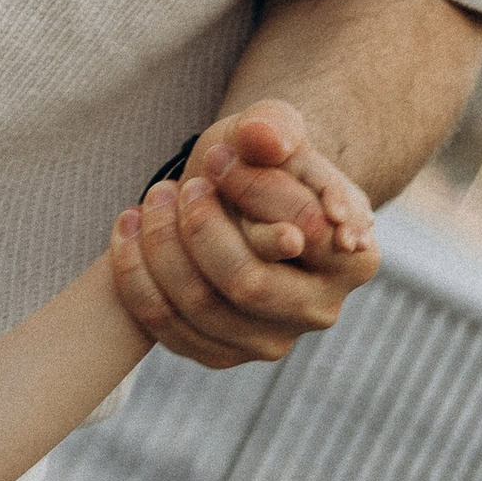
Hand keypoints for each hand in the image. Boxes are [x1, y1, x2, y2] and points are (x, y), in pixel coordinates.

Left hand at [110, 98, 381, 371]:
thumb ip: (275, 126)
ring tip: (151, 198)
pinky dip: (134, 274)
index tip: (218, 158)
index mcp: (354, 259)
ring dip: (160, 246)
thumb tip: (262, 139)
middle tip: (183, 185)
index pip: (303, 229)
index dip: (252, 189)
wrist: (231, 203)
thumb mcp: (272, 129)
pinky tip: (127, 229)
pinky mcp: (220, 354)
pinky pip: (165, 326)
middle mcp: (319, 311)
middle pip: (247, 283)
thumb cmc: (260, 164)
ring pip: (199, 305)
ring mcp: (271, 341)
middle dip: (200, 227)